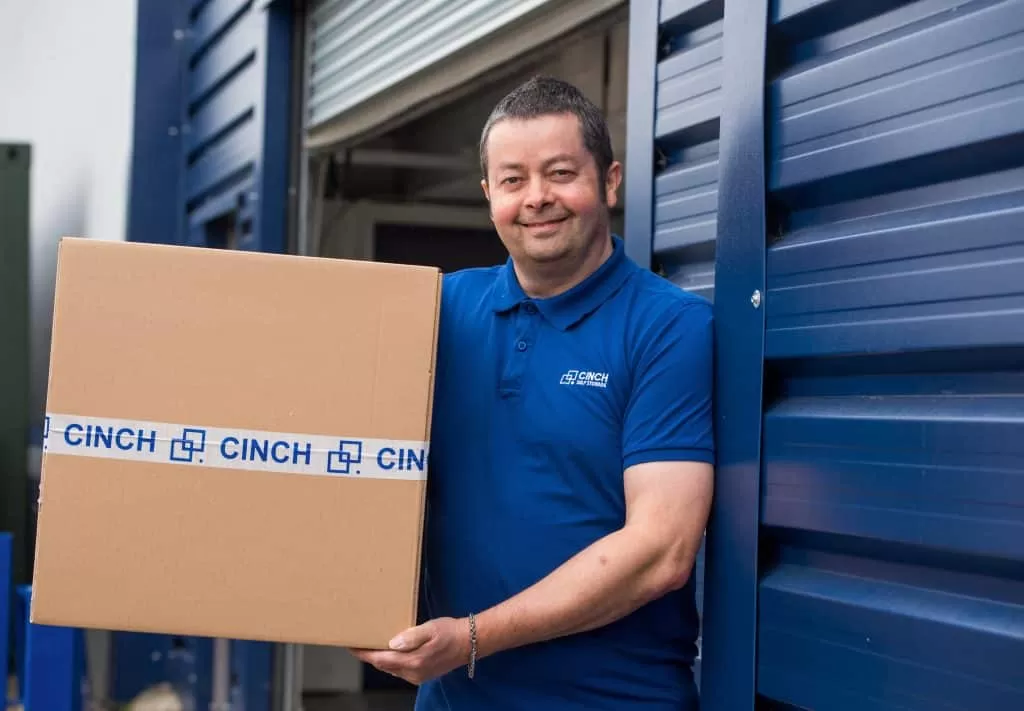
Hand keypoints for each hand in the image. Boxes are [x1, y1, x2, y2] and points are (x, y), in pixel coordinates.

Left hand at [351, 617, 470, 685]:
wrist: (470, 642)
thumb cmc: (450, 632)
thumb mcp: (430, 629)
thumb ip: (411, 637)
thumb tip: (391, 643)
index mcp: (413, 661)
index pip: (381, 660)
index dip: (364, 654)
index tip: (351, 646)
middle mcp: (413, 673)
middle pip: (384, 666)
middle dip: (370, 655)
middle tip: (359, 642)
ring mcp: (418, 676)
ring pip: (391, 668)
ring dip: (381, 658)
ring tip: (372, 645)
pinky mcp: (422, 675)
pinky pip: (400, 669)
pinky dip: (392, 661)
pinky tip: (391, 650)